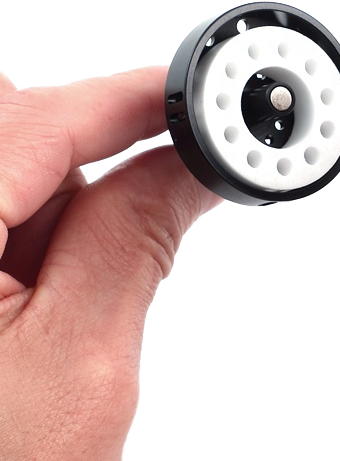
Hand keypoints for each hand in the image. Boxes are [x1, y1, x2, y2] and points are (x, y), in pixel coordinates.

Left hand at [0, 68, 218, 460]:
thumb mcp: (79, 362)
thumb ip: (136, 235)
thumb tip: (189, 163)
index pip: (43, 117)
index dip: (134, 98)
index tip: (200, 103)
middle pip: (17, 133)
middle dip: (92, 157)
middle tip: (144, 210)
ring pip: (12, 175)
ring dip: (63, 214)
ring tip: (66, 305)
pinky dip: (38, 240)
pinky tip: (41, 303)